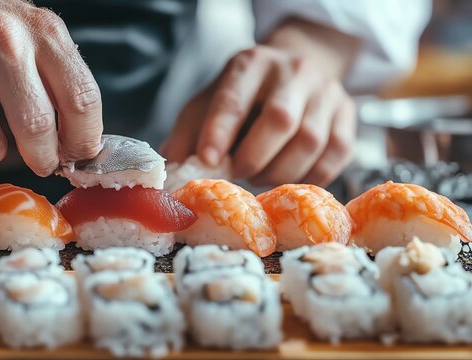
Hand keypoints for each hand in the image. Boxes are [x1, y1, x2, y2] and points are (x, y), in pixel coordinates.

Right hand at [0, 0, 102, 175]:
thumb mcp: (34, 35)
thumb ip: (60, 82)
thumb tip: (79, 144)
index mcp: (42, 31)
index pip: (81, 99)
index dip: (84, 140)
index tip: (79, 156)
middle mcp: (1, 39)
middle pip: (36, 126)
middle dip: (42, 158)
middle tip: (41, 162)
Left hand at [163, 21, 357, 186]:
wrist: (294, 72)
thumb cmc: (245, 95)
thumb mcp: (209, 102)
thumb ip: (189, 132)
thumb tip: (174, 165)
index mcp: (251, 64)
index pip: (234, 99)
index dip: (219, 132)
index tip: (208, 160)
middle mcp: (293, 71)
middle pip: (279, 120)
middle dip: (254, 158)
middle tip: (240, 172)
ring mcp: (326, 91)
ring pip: (310, 142)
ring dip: (280, 172)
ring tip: (261, 175)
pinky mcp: (347, 115)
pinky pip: (335, 156)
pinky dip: (309, 177)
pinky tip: (289, 176)